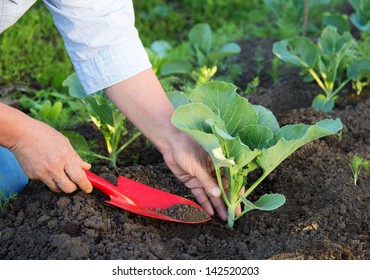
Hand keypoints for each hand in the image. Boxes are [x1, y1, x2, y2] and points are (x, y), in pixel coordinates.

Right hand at [10, 118, 91, 193]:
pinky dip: (50, 178)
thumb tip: (87, 168)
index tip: (88, 189)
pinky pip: (46, 182)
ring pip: (57, 188)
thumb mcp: (65, 143)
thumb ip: (76, 158)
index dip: (85, 185)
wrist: (21, 134)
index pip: (79, 177)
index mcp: (64, 157)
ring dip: (62, 185)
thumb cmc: (45, 135)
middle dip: (74, 187)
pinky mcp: (33, 176)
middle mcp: (54, 168)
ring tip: (62, 174)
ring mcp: (42, 173)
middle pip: (68, 188)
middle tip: (75, 182)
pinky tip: (47, 167)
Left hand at [105, 68, 227, 219]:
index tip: (239, 202)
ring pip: (212, 194)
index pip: (231, 179)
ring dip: (217, 205)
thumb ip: (208, 181)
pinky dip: (204, 202)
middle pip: (223, 189)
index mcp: (219, 163)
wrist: (171, 142)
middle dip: (228, 202)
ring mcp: (202, 177)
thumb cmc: (188, 147)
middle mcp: (213, 171)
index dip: (235, 191)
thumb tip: (218, 195)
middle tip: (233, 215)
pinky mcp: (192, 181)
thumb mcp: (199, 166)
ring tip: (223, 217)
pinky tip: (210, 212)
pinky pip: (200, 194)